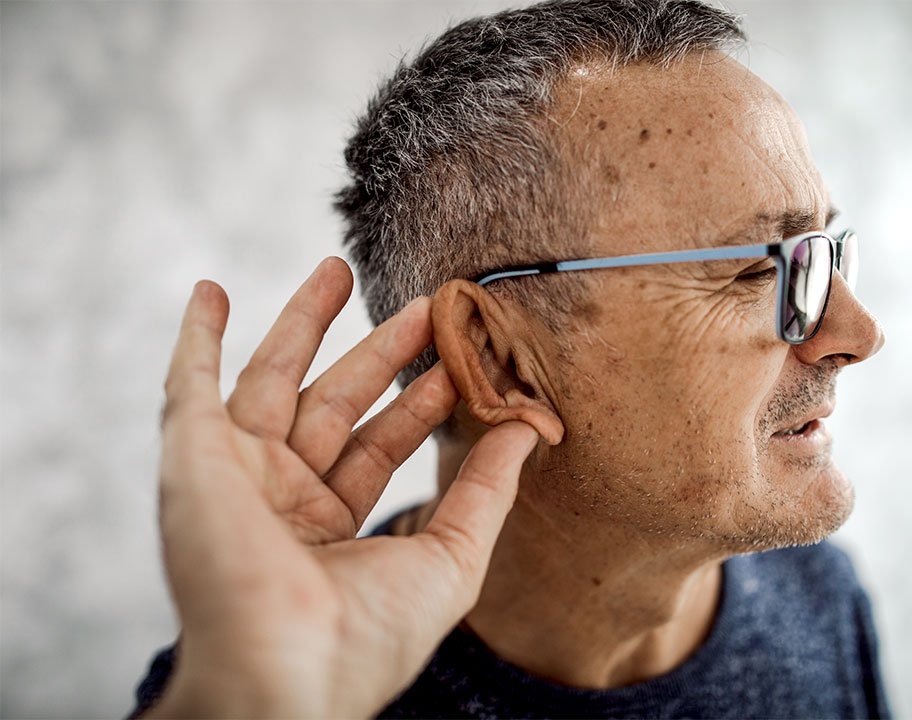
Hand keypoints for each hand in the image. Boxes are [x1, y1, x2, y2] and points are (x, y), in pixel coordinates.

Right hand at [148, 257, 537, 717]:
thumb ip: (487, 489)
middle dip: (376, 350)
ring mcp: (235, 473)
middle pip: (333, 401)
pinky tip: (211, 292)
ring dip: (300, 322)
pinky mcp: (193, 456)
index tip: (458, 358)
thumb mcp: (452, 556)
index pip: (381, 444)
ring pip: (271, 379)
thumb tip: (530, 427)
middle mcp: (281, 495)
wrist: (289, 671)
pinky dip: (196, 338)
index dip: (420, 400)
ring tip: (336, 267)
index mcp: (332, 525)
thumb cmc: (370, 636)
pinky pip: (187, 384)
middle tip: (421, 303)